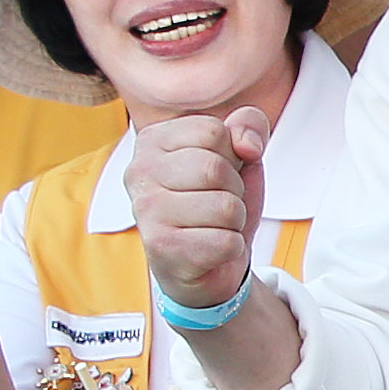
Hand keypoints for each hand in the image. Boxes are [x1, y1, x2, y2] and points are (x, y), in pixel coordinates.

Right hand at [127, 105, 269, 310]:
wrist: (206, 262)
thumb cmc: (216, 202)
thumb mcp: (241, 156)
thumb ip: (249, 127)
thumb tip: (247, 144)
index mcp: (153, 140)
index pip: (213, 131)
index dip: (232, 154)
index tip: (217, 173)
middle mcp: (139, 172)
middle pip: (215, 169)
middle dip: (235, 190)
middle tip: (218, 202)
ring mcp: (145, 211)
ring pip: (225, 207)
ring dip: (234, 220)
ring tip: (214, 225)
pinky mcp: (160, 247)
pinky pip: (226, 242)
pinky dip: (232, 247)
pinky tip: (210, 248)